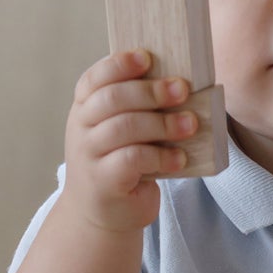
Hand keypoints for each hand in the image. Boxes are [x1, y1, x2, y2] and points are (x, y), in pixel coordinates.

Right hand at [61, 48, 197, 233]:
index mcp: (85, 108)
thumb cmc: (120, 164)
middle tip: (182, 89)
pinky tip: (179, 158)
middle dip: (150, 91)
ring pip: (124, 127)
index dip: (119, 64)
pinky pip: (133, 160)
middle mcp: (81, 128)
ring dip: (163, 123)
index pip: (95, 78)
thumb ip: (137, 109)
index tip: (147, 57)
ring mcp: (89, 155)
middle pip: (112, 99)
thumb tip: (180, 84)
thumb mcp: (121, 132)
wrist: (102, 215)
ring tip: (191, 124)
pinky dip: (161, 156)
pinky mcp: (103, 181)